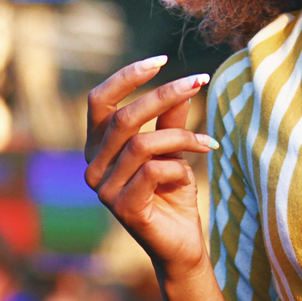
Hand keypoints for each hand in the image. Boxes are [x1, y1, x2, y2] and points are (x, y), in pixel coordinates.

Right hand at [85, 56, 215, 275]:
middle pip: (122, 118)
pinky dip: (179, 168)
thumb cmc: (173, 191)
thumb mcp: (175, 148)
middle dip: (164, 95)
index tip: (162, 59)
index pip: (98, 101)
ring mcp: (103, 189)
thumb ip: (172, 118)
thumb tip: (186, 82)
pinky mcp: (122, 208)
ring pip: (142, 144)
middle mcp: (93, 166)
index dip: (126, 77)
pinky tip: (189, 176)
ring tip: (208, 144)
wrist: (181, 241)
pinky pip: (153, 171)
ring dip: (182, 138)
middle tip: (200, 81)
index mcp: (99, 146)